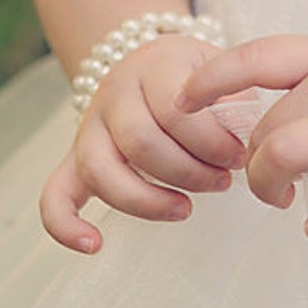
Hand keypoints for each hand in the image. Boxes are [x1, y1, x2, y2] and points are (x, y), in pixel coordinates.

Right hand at [40, 35, 247, 252]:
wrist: (151, 61)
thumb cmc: (195, 77)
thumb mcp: (218, 72)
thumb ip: (234, 102)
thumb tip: (253, 146)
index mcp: (155, 64)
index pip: (174, 109)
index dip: (209, 141)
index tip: (239, 157)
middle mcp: (115, 91)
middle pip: (139, 141)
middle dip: (187, 172)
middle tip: (221, 182)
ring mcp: (89, 126)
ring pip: (100, 167)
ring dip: (146, 199)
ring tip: (185, 210)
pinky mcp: (74, 158)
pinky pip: (54, 193)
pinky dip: (66, 224)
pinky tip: (94, 245)